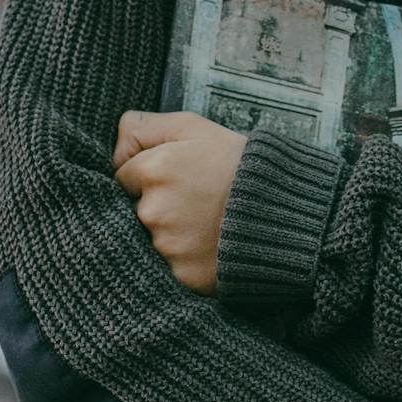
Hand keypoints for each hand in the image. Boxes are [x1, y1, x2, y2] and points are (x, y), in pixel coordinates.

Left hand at [114, 109, 246, 292]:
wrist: (286, 211)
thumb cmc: (241, 165)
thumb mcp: (196, 127)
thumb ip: (146, 127)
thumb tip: (116, 145)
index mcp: (154, 170)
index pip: (124, 177)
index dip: (149, 176)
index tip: (177, 178)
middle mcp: (153, 210)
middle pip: (135, 210)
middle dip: (158, 206)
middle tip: (196, 202)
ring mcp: (167, 246)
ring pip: (152, 239)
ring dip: (171, 234)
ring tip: (206, 223)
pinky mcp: (182, 275)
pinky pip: (170, 267)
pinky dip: (185, 259)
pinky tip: (208, 246)